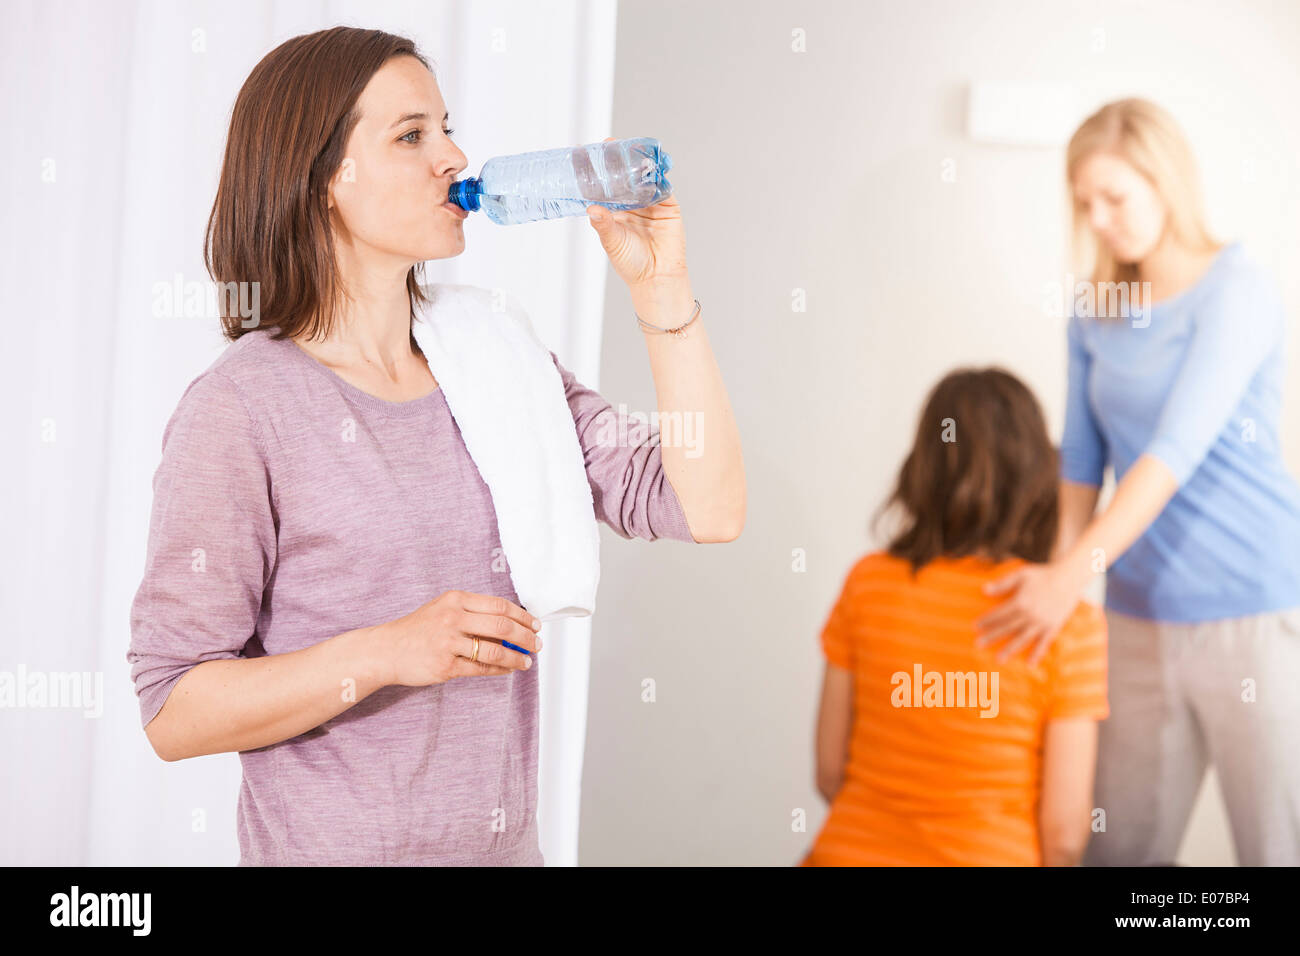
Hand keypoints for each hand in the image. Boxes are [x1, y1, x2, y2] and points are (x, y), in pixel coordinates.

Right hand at [378, 590, 541, 685]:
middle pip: (502, 627)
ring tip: (526, 661)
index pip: (499, 606)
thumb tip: (512, 623)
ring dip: (516, 657)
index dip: (523, 616)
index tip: (535, 624)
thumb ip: (474, 612)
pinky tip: (508, 670)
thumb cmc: (419, 629)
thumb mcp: (444, 608)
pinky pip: (481, 669)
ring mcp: (448, 642)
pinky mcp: (445, 666)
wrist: (387, 649)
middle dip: (526, 637)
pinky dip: (500, 670)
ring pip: (495, 651)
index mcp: (456, 599)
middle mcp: (453, 618)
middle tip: (537, 644)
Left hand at [585, 137, 687, 289]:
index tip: (582, 153)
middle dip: (617, 160)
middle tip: (608, 143)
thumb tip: (592, 209)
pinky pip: (662, 186)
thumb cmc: (631, 263)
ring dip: (638, 163)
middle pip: (623, 176)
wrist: (657, 277)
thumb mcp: (612, 242)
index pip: (602, 186)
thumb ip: (603, 224)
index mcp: (614, 210)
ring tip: (629, 150)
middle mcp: (631, 203)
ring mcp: (650, 203)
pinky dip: (658, 175)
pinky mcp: (668, 206)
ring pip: (643, 177)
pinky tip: (651, 166)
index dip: (594, 170)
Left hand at [974, 560, 1088, 665]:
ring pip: (1022, 639)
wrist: (1069, 579)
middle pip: (1007, 628)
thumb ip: (1003, 584)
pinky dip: (1037, 654)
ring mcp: (1042, 623)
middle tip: (978, 645)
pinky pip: (1044, 643)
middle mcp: (1030, 615)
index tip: (975, 627)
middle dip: (992, 636)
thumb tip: (984, 590)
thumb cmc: (1042, 575)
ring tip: (999, 659)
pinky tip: (1030, 664)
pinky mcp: (1053, 627)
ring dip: (1010, 650)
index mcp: (1020, 602)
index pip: (999, 614)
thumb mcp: (1021, 575)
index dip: (987, 620)